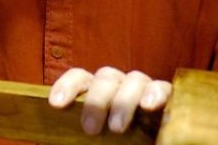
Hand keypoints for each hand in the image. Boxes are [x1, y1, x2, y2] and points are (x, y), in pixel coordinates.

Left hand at [48, 66, 171, 134]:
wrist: (135, 144)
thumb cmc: (106, 143)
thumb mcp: (89, 142)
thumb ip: (75, 139)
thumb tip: (51, 143)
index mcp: (96, 92)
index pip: (79, 78)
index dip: (67, 86)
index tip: (56, 104)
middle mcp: (119, 86)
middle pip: (105, 78)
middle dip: (96, 101)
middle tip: (90, 129)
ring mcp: (142, 90)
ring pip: (133, 80)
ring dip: (123, 102)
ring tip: (117, 128)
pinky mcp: (166, 99)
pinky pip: (163, 88)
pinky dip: (155, 93)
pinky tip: (148, 106)